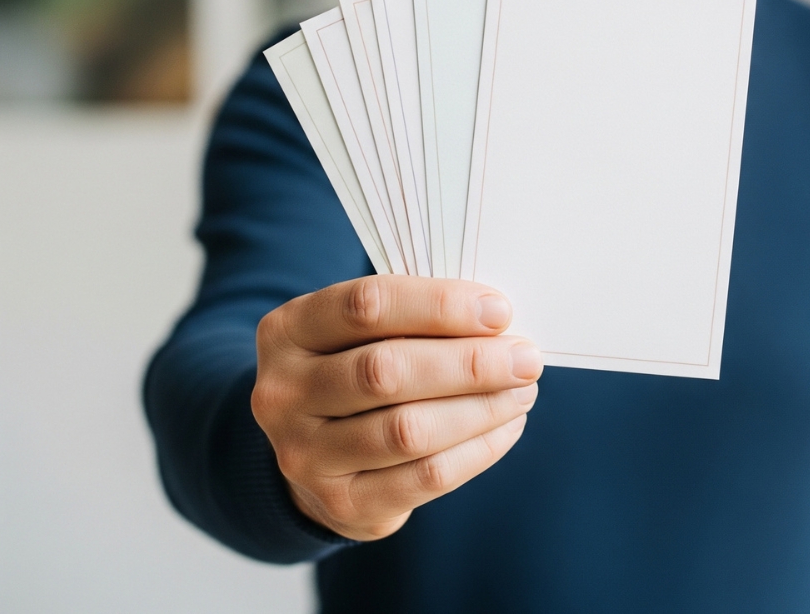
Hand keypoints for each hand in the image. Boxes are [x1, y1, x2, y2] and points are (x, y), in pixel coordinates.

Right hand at [252, 275, 541, 540]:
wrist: (310, 450)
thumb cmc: (354, 366)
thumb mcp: (359, 331)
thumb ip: (413, 316)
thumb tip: (495, 320)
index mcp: (289, 329)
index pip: (367, 305)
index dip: (439, 305)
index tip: (498, 311)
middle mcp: (284, 392)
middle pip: (386, 372)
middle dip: (469, 363)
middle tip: (525, 358)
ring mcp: (304, 455)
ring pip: (408, 430)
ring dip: (480, 408)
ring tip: (522, 390)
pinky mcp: (340, 503)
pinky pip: (424, 477)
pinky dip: (477, 450)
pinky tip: (506, 426)